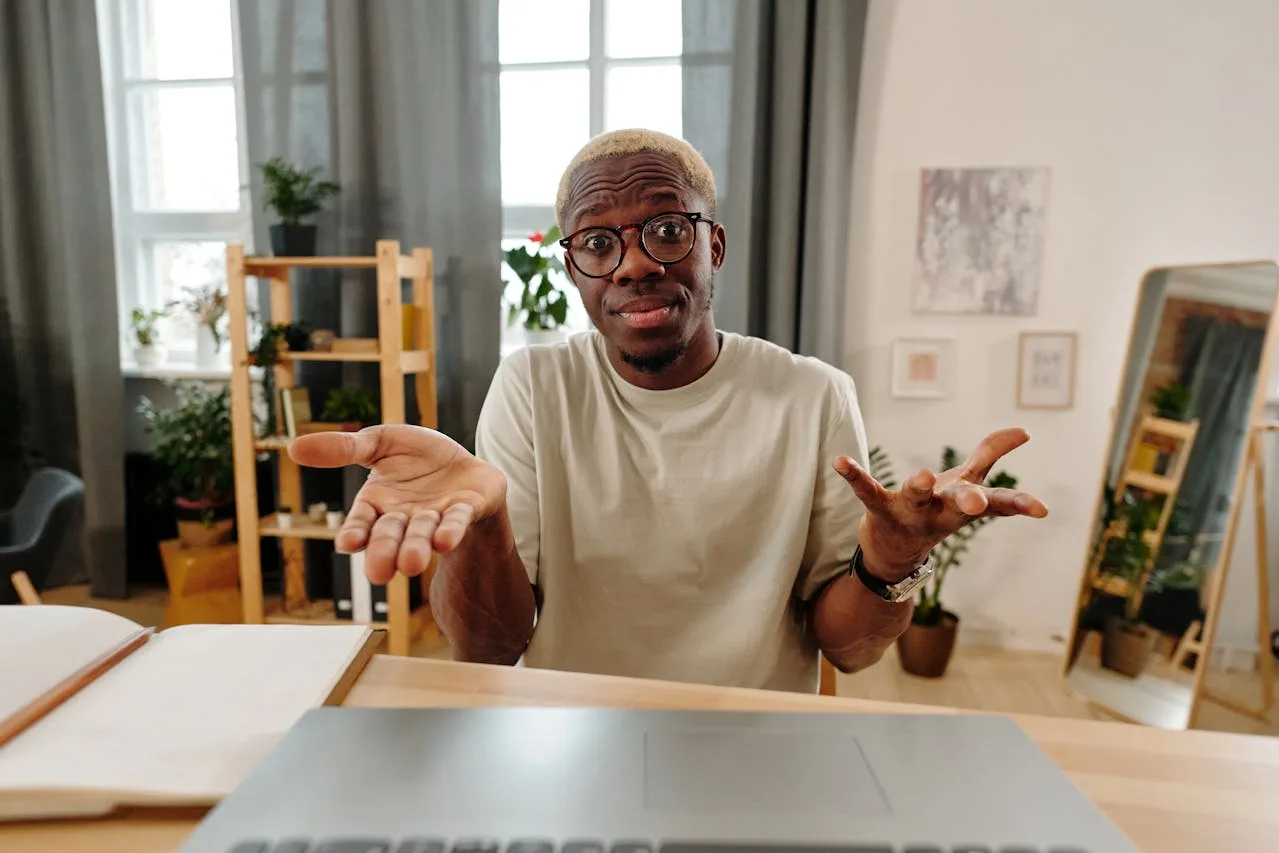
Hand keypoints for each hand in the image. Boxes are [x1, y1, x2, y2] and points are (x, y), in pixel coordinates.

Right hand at [287, 425, 506, 582]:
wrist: (463, 463)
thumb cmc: (416, 457)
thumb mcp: (379, 442)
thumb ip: (343, 448)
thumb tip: (292, 447)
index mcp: (378, 504)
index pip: (362, 523)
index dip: (355, 533)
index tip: (348, 543)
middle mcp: (404, 518)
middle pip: (390, 537)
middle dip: (384, 552)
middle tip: (378, 573)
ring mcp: (436, 517)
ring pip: (422, 535)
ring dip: (416, 548)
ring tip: (411, 563)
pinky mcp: (466, 509)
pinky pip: (457, 521)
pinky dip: (450, 530)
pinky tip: (445, 541)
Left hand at [833, 428, 1047, 580]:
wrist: (894, 554)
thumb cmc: (936, 510)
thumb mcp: (965, 483)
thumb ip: (990, 455)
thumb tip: (1024, 431)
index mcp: (963, 505)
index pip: (998, 505)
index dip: (1019, 504)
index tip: (1041, 510)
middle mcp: (940, 512)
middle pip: (959, 505)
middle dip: (970, 501)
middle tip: (977, 502)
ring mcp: (909, 513)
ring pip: (916, 499)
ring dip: (920, 488)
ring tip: (923, 475)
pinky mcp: (879, 509)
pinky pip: (867, 491)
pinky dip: (854, 475)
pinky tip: (838, 461)